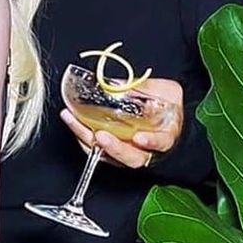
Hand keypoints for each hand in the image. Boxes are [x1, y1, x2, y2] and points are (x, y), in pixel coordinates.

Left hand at [61, 78, 183, 168]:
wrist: (168, 121)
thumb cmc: (170, 108)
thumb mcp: (168, 92)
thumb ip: (149, 89)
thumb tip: (120, 84)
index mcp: (165, 136)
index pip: (161, 143)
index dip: (152, 142)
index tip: (140, 138)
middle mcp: (147, 150)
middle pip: (132, 157)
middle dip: (114, 148)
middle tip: (100, 135)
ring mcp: (128, 152)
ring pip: (109, 155)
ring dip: (88, 139)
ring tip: (73, 120)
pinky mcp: (113, 150)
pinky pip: (96, 149)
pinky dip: (82, 137)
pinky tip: (72, 121)